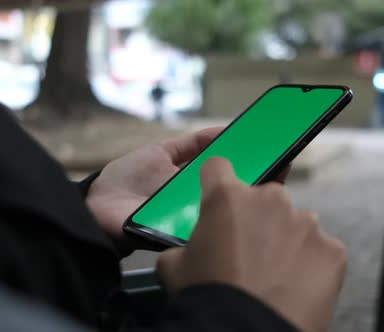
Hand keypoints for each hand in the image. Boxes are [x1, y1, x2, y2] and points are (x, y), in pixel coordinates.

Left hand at [86, 127, 289, 254]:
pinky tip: (245, 199)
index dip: (254, 161)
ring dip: (253, 196)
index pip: (233, 173)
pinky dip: (229, 217)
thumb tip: (223, 130)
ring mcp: (196, 220)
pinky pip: (212, 228)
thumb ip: (189, 144)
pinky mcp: (187, 236)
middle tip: (286, 158)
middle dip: (264, 176)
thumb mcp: (160, 153)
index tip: (278, 147)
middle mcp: (202, 203)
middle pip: (238, 192)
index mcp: (198, 184)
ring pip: (231, 211)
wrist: (97, 207)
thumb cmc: (125, 180)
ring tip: (275, 175)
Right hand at [157, 158, 345, 331]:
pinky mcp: (332, 250)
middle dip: (255, 219)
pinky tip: (295, 286)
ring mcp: (306, 223)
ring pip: (294, 223)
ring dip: (284, 241)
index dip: (215, 182)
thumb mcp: (173, 266)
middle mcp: (270, 200)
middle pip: (262, 198)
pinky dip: (309, 264)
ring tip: (274, 275)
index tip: (218, 199)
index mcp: (228, 197)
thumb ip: (182, 245)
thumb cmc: (206, 297)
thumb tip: (188, 250)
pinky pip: (319, 249)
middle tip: (247, 252)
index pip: (219, 167)